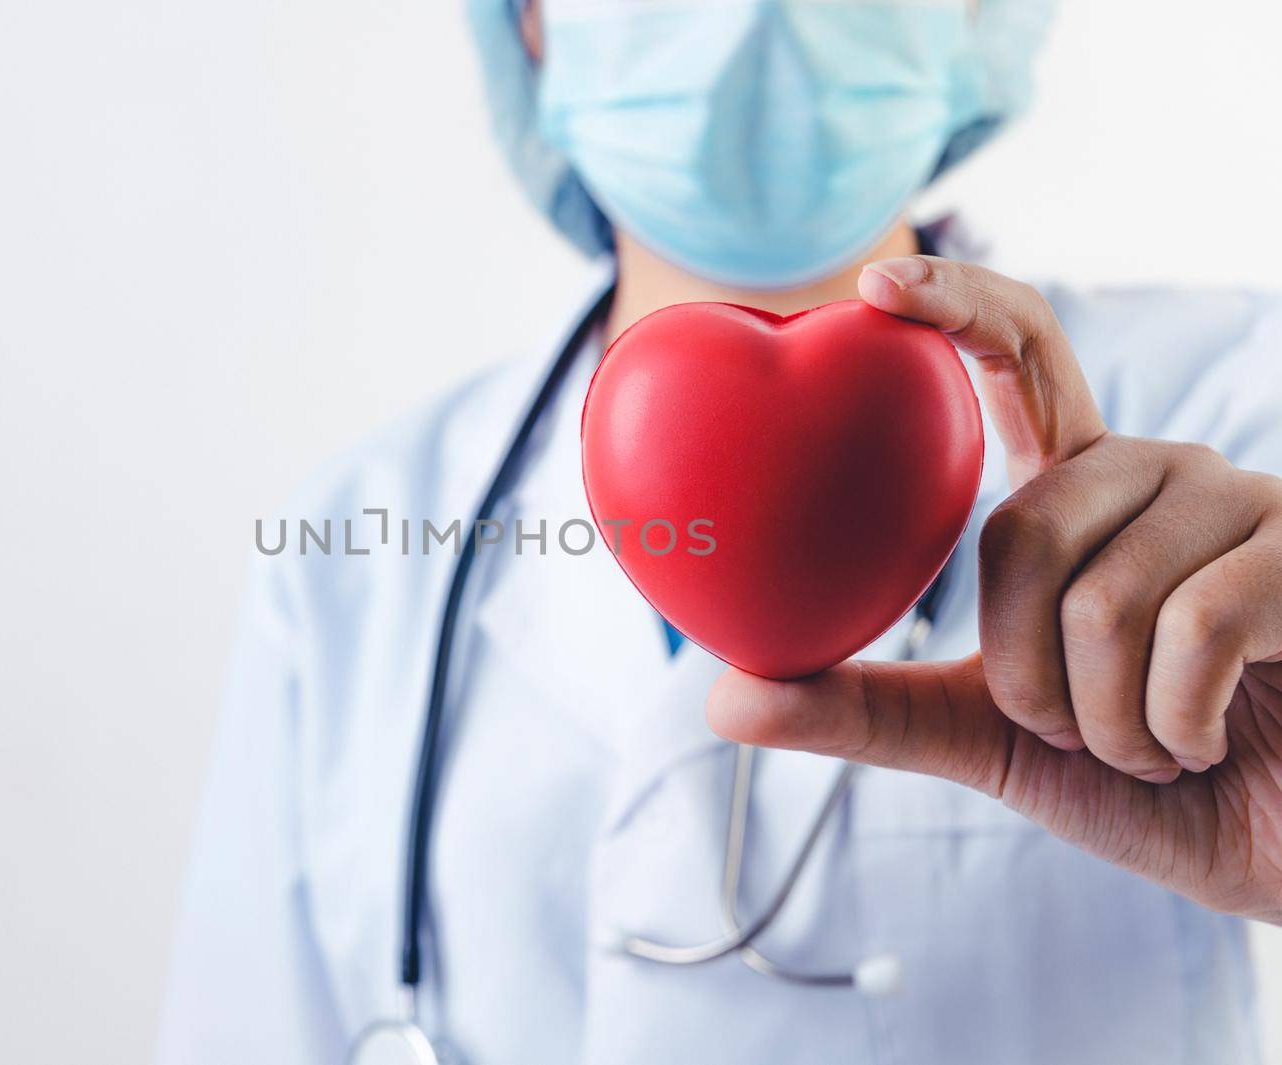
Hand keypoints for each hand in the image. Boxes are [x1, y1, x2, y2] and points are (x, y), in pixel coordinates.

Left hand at [707, 257, 1281, 923]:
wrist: (1281, 846)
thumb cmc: (1152, 782)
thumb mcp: (993, 738)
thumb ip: (869, 711)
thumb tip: (721, 699)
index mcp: (1084, 492)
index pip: (1020, 362)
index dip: (955, 306)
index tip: (872, 285)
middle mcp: (1161, 475)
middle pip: (1020, 531)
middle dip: (1028, 678)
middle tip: (1084, 733)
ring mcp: (1245, 506)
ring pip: (1100, 597)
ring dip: (1106, 721)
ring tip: (1160, 743)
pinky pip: (1188, 630)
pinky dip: (1170, 725)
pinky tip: (1208, 743)